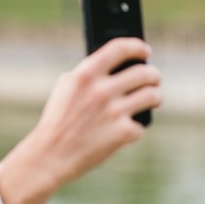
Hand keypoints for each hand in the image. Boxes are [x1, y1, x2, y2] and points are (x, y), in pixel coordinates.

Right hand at [0, 37, 161, 203]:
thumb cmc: (57, 122)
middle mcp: (101, 91)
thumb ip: (88, 74)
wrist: (49, 156)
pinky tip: (124, 130)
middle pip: (144, 73)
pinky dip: (133, 128)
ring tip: (151, 100)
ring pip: (152, 96)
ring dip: (154, 97)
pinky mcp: (122, 133)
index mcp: (85, 75)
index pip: (120, 48)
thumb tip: (117, 66)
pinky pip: (141, 125)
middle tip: (153, 80)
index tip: (144, 51)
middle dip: (153, 76)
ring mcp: (113, 112)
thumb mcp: (65, 89)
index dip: (137, 47)